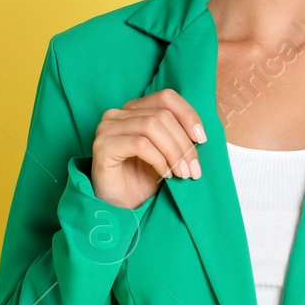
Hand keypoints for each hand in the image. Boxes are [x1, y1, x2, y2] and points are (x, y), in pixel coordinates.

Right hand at [89, 88, 206, 208]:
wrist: (121, 207)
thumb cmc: (143, 180)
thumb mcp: (167, 153)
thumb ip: (179, 136)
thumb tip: (201, 133)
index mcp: (134, 109)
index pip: (166, 97)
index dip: (188, 115)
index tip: (202, 139)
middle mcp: (118, 114)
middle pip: (162, 115)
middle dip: (183, 143)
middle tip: (194, 168)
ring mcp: (107, 128)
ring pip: (151, 126)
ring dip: (174, 152)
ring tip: (182, 173)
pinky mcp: (103, 146)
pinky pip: (140, 145)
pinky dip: (158, 160)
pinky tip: (165, 174)